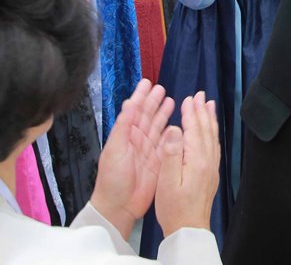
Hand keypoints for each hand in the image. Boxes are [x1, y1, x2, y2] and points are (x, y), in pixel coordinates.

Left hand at [91, 81, 175, 238]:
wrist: (119, 206)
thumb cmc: (112, 179)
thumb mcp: (114, 149)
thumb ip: (123, 126)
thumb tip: (129, 104)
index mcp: (124, 136)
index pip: (134, 111)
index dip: (140, 97)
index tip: (147, 83)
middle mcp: (137, 141)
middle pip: (148, 117)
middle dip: (154, 102)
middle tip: (162, 89)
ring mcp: (149, 151)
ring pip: (158, 128)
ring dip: (163, 114)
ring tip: (171, 100)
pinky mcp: (159, 162)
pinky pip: (167, 144)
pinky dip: (172, 133)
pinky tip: (178, 123)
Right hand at [154, 92, 219, 237]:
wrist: (189, 230)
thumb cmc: (174, 208)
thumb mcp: (166, 181)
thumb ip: (170, 153)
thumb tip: (174, 129)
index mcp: (196, 160)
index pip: (194, 130)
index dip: (191, 113)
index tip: (189, 98)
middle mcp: (208, 161)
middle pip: (206, 131)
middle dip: (202, 111)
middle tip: (200, 95)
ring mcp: (211, 168)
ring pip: (212, 138)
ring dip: (210, 120)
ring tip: (209, 106)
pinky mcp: (211, 175)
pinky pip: (214, 147)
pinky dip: (212, 134)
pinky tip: (210, 133)